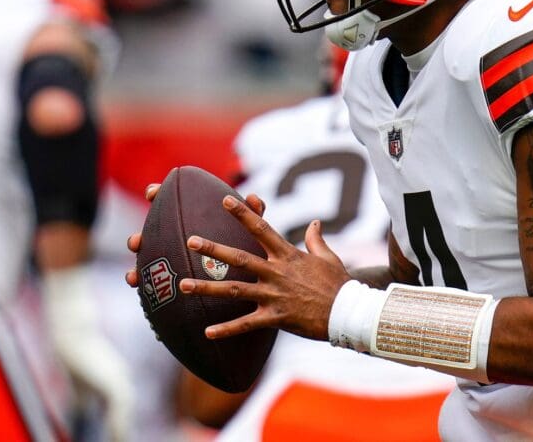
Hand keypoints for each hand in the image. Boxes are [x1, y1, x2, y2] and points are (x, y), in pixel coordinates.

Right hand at [124, 184, 268, 287]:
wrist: (245, 287)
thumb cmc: (248, 255)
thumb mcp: (253, 235)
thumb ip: (253, 218)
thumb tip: (254, 198)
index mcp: (193, 219)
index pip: (170, 202)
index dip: (158, 194)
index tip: (152, 194)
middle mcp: (176, 237)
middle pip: (152, 231)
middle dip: (140, 233)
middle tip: (137, 241)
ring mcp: (170, 258)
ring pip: (146, 255)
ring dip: (136, 259)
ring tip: (134, 268)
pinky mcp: (168, 279)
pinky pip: (148, 279)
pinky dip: (138, 277)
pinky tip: (134, 280)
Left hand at [178, 194, 350, 341]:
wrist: (349, 313)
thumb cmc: (339, 284)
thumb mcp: (327, 257)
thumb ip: (316, 239)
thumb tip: (314, 223)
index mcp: (287, 255)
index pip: (261, 229)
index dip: (243, 213)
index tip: (226, 200)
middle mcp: (276, 272)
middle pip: (239, 258)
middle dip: (213, 249)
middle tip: (190, 240)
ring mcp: (274, 295)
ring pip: (234, 290)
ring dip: (207, 288)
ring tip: (183, 285)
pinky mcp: (275, 317)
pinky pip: (246, 324)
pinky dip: (227, 329)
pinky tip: (207, 332)